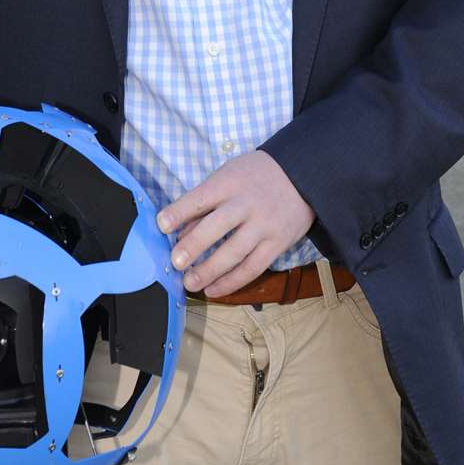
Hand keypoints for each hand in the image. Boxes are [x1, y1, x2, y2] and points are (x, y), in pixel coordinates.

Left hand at [156, 150, 315, 296]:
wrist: (302, 174)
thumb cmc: (255, 175)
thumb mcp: (228, 175)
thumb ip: (205, 202)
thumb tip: (179, 230)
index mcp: (230, 183)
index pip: (200, 198)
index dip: (179, 211)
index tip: (161, 225)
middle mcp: (247, 204)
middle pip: (218, 226)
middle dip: (194, 245)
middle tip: (176, 262)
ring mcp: (264, 225)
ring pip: (235, 252)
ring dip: (210, 271)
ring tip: (189, 283)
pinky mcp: (277, 244)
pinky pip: (253, 267)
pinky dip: (232, 282)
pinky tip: (213, 290)